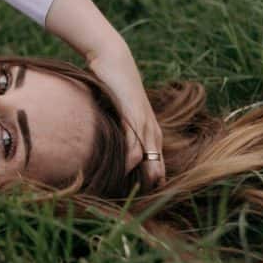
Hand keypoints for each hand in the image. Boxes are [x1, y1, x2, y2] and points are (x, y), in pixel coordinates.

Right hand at [87, 47, 165, 188]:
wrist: (113, 59)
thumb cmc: (112, 85)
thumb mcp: (117, 112)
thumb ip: (116, 129)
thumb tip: (105, 147)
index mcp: (150, 129)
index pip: (157, 163)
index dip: (151, 181)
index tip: (141, 197)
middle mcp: (151, 128)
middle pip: (157, 164)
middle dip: (151, 184)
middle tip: (141, 203)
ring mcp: (144, 121)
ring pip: (150, 156)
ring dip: (143, 176)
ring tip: (134, 193)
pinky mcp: (134, 113)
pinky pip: (135, 141)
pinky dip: (131, 157)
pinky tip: (124, 169)